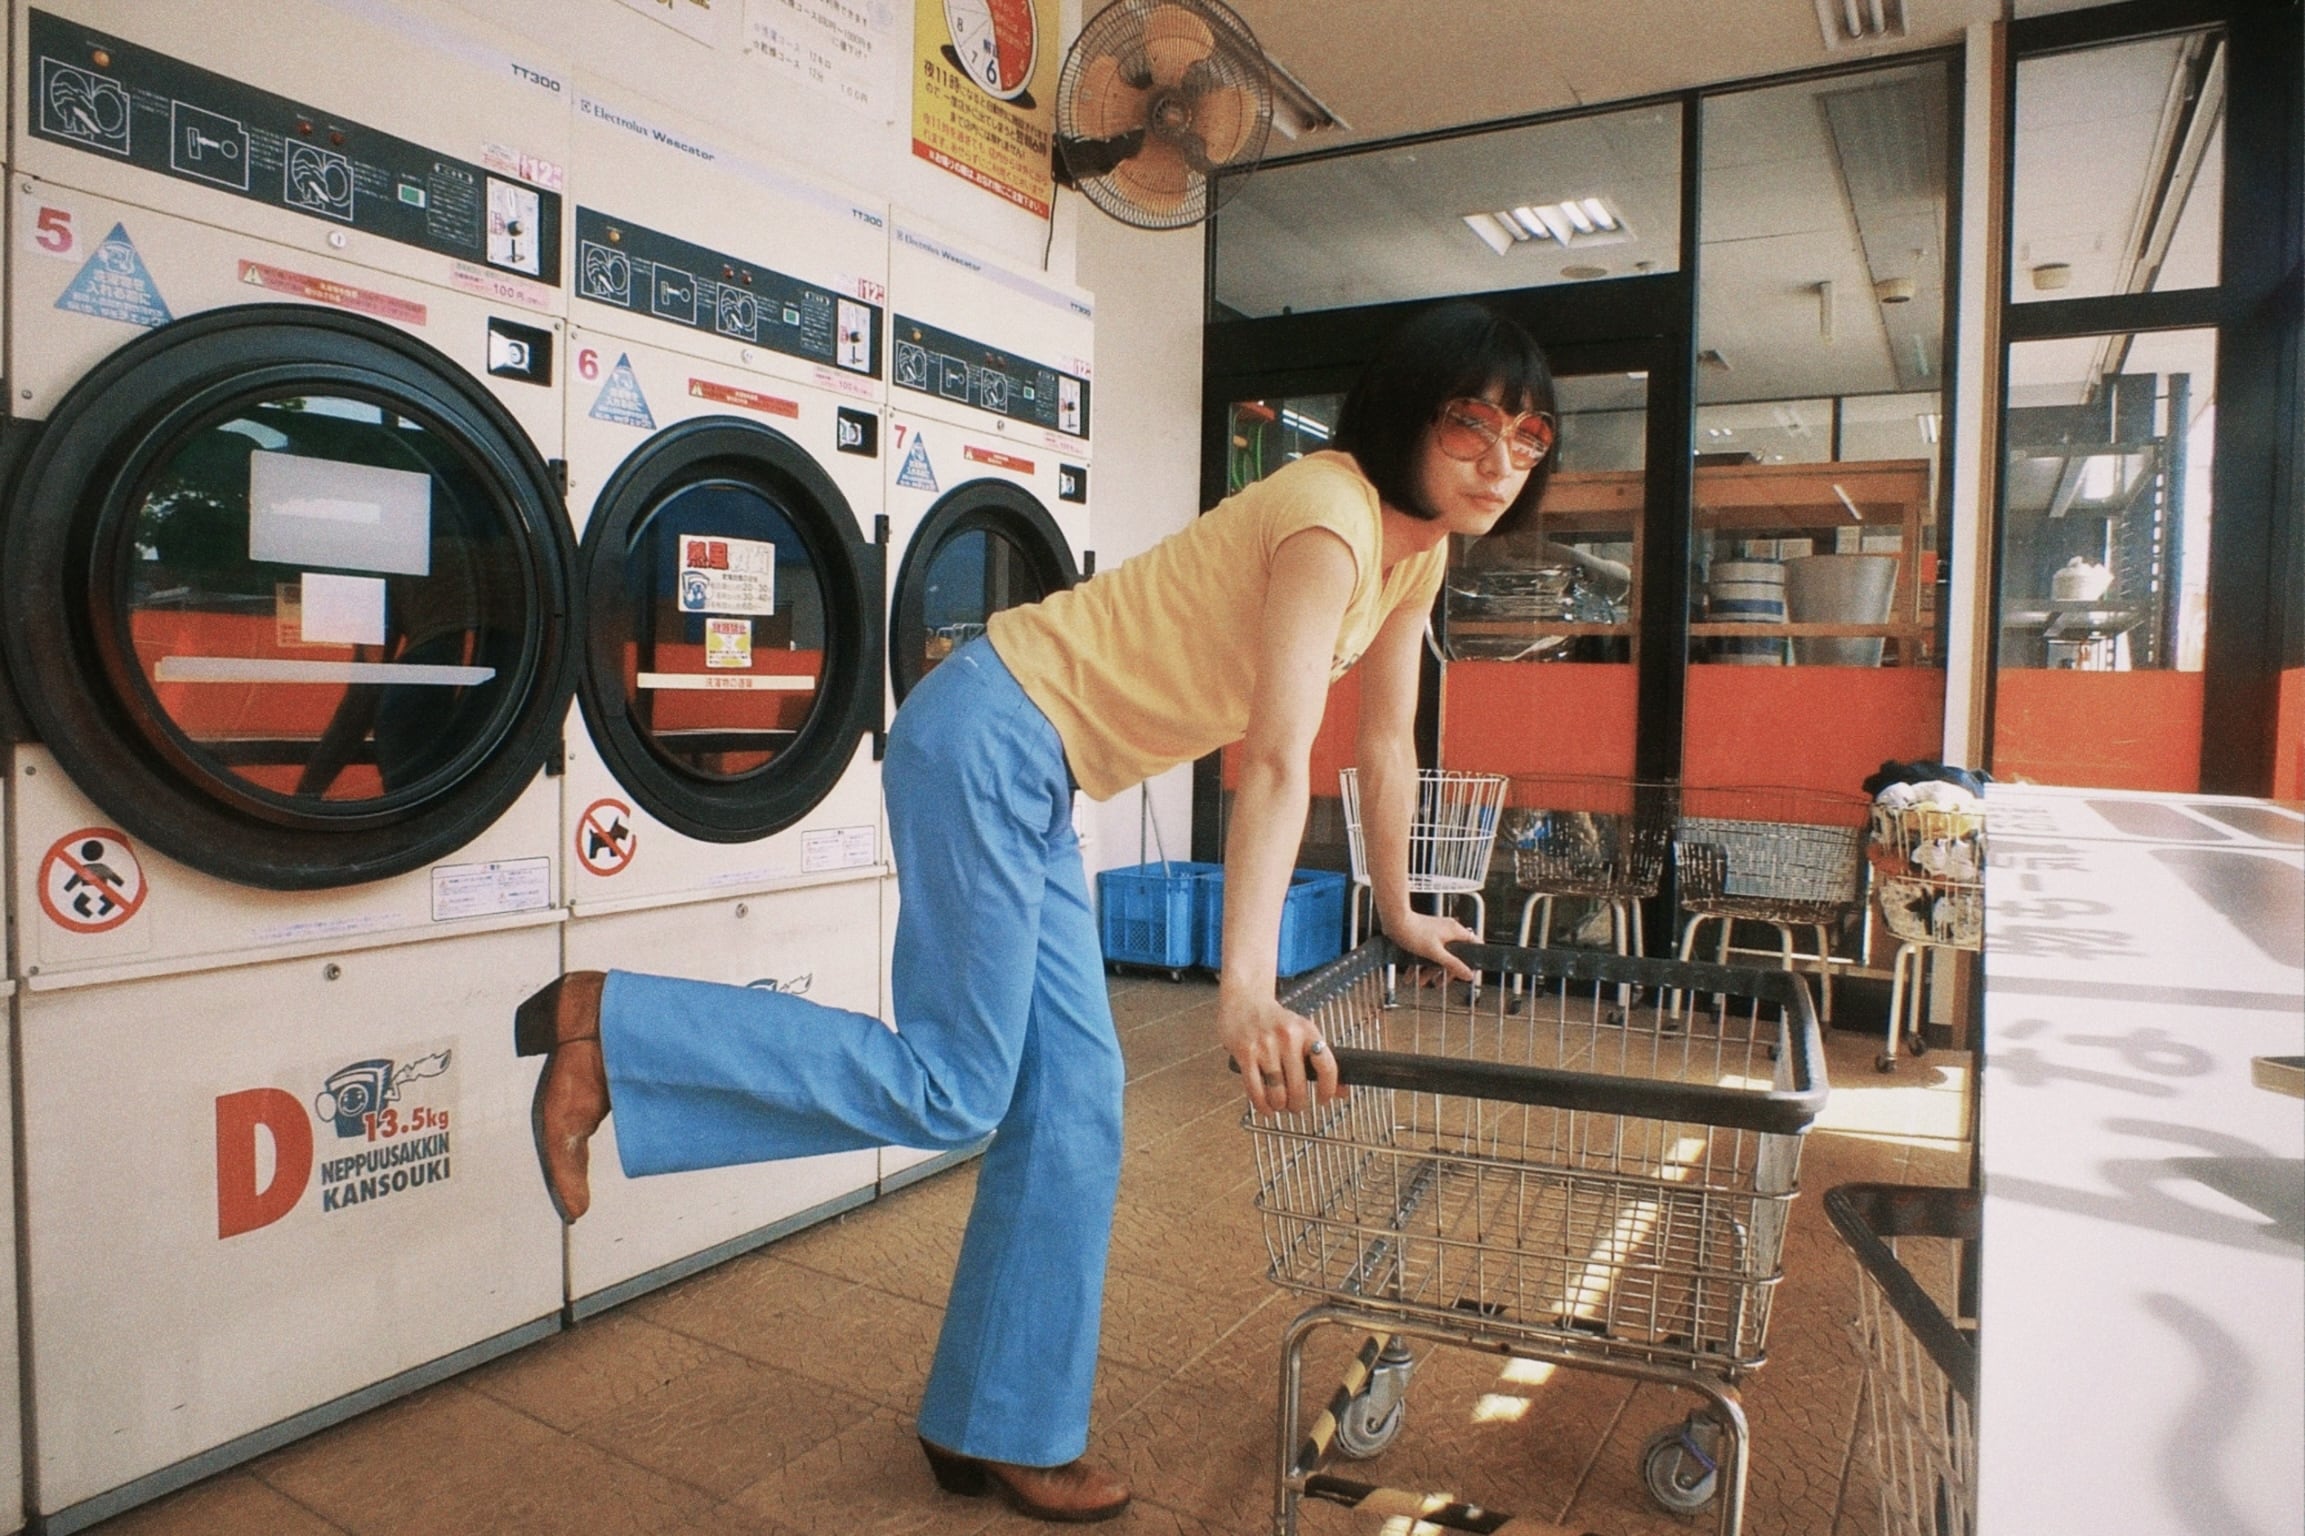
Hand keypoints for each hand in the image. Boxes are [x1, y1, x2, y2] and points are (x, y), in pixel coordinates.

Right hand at [1217, 983, 1341, 1114]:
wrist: (1245, 1001)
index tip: (1323, 1100)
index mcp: (1307, 1031)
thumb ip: (1321, 1060)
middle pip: (1298, 1086)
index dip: (1328, 1089)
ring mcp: (1265, 1045)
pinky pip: (1255, 1089)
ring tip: (1280, 1105)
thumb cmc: (1277, 1022)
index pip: (1326, 1065)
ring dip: (1280, 1106)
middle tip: (1296, 1107)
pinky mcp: (1244, 1052)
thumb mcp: (1303, 1032)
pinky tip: (1266, 1107)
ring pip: (1277, 1092)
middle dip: (1298, 1104)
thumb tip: (1342, 1092)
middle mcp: (1288, 1037)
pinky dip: (1262, 1105)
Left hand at [1382, 909, 1478, 981]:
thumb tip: (1469, 975)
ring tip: (1420, 983)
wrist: (1394, 920)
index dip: (1472, 960)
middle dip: (1443, 972)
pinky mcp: (1425, 935)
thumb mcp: (1436, 953)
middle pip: (1453, 955)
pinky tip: (1410, 976)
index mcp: (1455, 931)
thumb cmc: (1414, 933)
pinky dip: (1420, 963)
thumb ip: (1453, 964)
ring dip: (1428, 970)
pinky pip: (1426, 952)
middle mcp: (1448, 930)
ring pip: (1438, 955)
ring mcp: (1436, 932)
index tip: (1467, 973)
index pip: (1473, 945)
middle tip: (1438, 984)